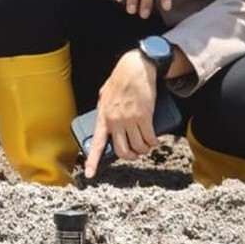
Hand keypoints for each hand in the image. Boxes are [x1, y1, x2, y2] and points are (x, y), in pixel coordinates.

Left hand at [84, 50, 158, 178]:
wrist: (135, 68)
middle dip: (130, 156)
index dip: (92, 161)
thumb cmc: (120, 79)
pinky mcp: (144, 117)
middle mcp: (115, 121)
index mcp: (103, 116)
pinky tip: (155, 141)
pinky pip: (149, 138)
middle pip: (121, 151)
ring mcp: (130, 120)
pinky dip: (153, 143)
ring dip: (144, 150)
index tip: (89, 175)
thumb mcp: (104, 94)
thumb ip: (104, 109)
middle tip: (135, 154)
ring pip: (137, 147)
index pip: (96, 143)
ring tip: (146, 145)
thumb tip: (106, 120)